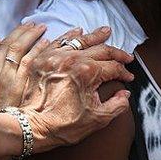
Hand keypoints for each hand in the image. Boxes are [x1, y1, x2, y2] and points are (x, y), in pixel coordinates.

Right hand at [0, 22, 48, 112]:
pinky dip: (37, 48)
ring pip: (18, 47)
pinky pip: (30, 59)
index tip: (19, 31)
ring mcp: (4, 76)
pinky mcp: (17, 82)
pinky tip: (46, 42)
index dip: (9, 37)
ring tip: (41, 27)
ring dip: (31, 35)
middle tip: (33, 24)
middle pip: (7, 43)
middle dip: (21, 31)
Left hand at [19, 26, 135, 150]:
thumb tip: (125, 94)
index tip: (128, 78)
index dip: (124, 72)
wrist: (32, 127)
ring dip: (96, 36)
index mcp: (87, 73)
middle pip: (101, 50)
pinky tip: (78, 32)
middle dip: (117, 53)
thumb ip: (117, 105)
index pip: (113, 67)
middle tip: (126, 56)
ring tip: (106, 32)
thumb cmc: (63, 126)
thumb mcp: (97, 119)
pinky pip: (59, 41)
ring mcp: (56, 57)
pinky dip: (71, 36)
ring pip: (81, 40)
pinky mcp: (43, 59)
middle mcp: (72, 60)